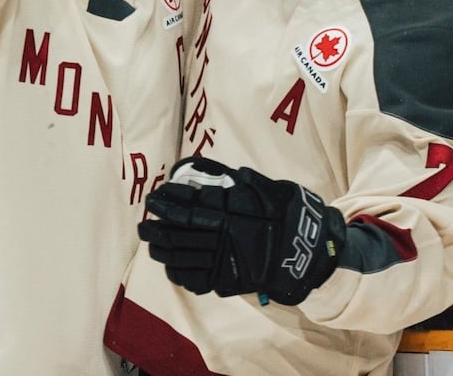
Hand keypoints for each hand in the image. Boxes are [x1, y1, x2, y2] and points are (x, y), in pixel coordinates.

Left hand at [139, 156, 345, 304]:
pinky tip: (170, 265)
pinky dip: (177, 273)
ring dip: (161, 249)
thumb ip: (235, 181)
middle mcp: (221, 239)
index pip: (187, 207)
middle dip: (156, 227)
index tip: (154, 197)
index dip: (167, 202)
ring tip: (151, 242)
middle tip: (144, 222)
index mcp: (229, 214)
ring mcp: (223, 263)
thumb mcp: (265, 188)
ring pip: (181, 257)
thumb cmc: (287, 214)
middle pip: (177, 234)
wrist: (308, 252)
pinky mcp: (227, 282)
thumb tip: (208, 170)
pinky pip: (193, 280)